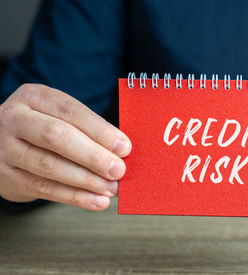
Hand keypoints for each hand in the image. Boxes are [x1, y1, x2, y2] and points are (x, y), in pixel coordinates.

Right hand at [0, 84, 130, 210]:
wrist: (0, 145)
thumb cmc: (42, 128)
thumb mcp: (58, 116)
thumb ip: (86, 129)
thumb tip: (122, 151)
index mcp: (35, 97)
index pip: (71, 111)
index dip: (100, 130)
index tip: (124, 147)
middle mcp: (15, 119)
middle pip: (57, 136)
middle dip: (93, 155)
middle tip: (118, 170)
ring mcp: (5, 148)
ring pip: (49, 165)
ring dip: (87, 180)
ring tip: (111, 188)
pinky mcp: (5, 177)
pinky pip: (44, 189)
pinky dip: (75, 197)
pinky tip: (96, 201)